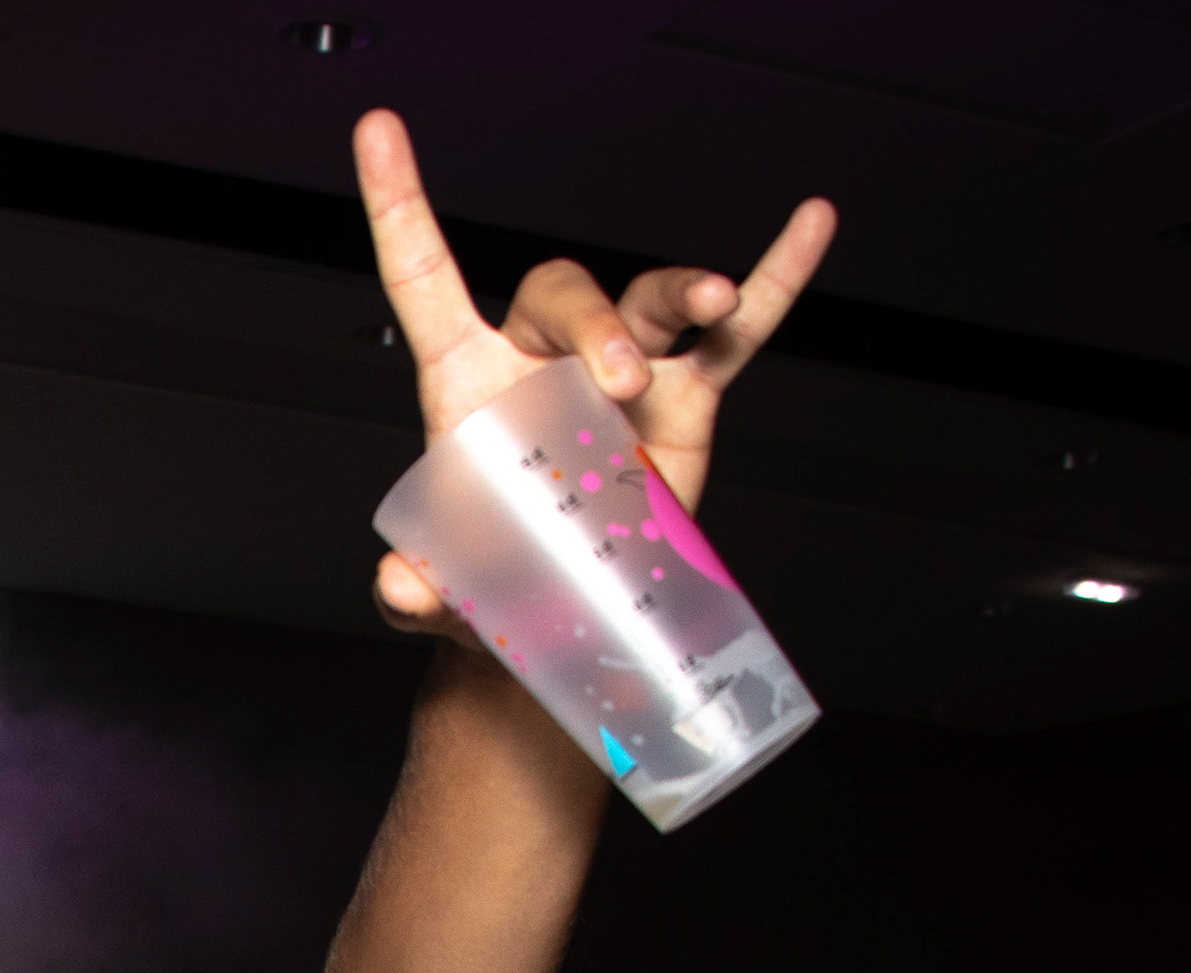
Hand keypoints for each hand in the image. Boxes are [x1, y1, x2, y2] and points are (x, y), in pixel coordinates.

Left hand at [355, 109, 834, 638]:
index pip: (423, 279)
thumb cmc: (493, 591)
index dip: (400, 206)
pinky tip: (811, 226)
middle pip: (561, 295)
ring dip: (680, 293)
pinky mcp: (688, 400)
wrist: (564, 623)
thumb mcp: (443, 597)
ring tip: (714, 301)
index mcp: (468, 384)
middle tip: (617, 383)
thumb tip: (401, 587)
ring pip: (649, 301)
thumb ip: (416, 589)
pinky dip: (775, 280)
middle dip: (594, 321)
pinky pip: (738, 332)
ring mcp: (624, 373)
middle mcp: (543, 361)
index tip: (379, 132)